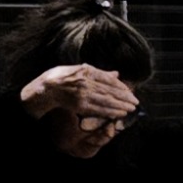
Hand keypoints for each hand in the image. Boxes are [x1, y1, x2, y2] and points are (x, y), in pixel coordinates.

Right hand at [21, 63, 137, 126]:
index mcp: (87, 70)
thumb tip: (116, 73)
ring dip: (121, 106)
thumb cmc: (62, 76)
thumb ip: (99, 72)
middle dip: (125, 97)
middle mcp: (86, 82)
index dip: (121, 86)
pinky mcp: (80, 105)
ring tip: (131, 108)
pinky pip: (99, 109)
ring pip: (107, 101)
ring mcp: (83, 94)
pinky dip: (111, 111)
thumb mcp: (80, 68)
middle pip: (110, 90)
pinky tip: (120, 113)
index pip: (109, 79)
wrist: (46, 88)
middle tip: (136, 102)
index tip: (130, 91)